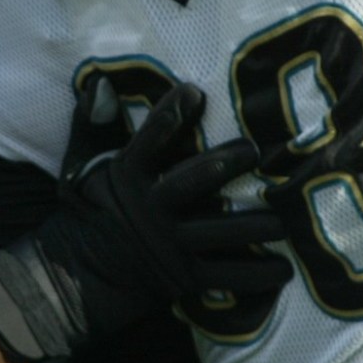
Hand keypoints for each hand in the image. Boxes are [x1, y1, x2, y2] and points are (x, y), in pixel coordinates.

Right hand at [0, 82, 289, 362]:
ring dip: (253, 226)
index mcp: (128, 178)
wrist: (78, 280)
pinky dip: (257, 275)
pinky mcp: (185, 277)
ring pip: (219, 232)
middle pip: (191, 182)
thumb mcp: (81, 169)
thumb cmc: (89, 213)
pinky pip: (227, 276)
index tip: (193, 93)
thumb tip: (99, 82)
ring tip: (282, 221)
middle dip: (223, 165)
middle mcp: (152, 210)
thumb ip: (93, 126)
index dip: (170, 115)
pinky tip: (284, 270)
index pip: (149, 140)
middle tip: (254, 150)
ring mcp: (171, 246)